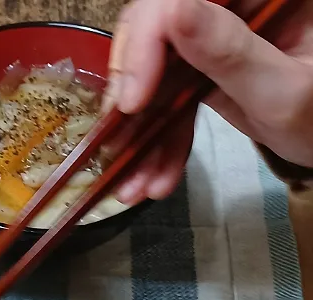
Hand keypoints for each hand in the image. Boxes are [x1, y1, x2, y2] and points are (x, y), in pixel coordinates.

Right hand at [104, 0, 312, 204]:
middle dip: (130, 94)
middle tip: (117, 140)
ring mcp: (207, 39)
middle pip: (149, 32)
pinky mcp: (198, 70)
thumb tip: (175, 14)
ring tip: (131, 183)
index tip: (133, 102)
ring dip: (137, 133)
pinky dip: (156, 142)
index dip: (144, 44)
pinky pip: (164, 101)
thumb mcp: (282, 90)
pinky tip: (153, 178)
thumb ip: (232, 52)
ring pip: (149, 74)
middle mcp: (225, 9)